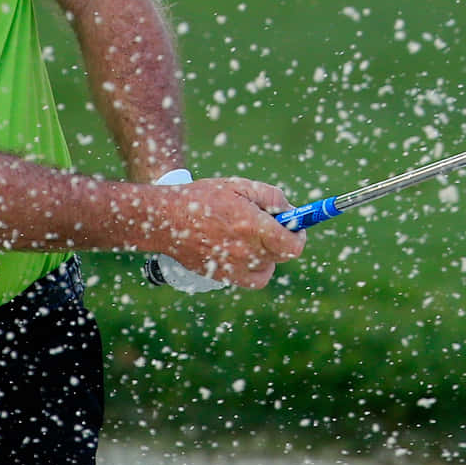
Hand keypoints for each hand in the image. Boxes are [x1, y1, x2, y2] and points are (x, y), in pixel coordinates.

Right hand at [145, 171, 304, 289]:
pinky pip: (253, 279)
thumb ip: (270, 196)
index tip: (297, 226)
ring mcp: (234, 268)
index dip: (299, 235)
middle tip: (273, 225)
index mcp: (252, 226)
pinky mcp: (223, 277)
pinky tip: (247, 252)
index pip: (292, 245)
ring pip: (268, 267)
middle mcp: (246, 252)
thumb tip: (290, 210)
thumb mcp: (238, 185)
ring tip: (251, 235)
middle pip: (282, 255)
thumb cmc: (202, 198)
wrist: (166, 220)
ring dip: (268, 253)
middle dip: (283, 239)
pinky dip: (257, 269)